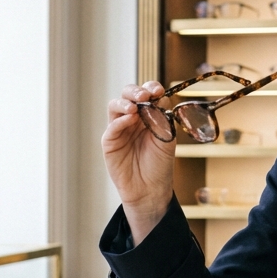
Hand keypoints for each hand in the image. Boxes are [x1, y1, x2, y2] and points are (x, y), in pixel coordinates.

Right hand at [103, 82, 176, 242]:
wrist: (151, 189)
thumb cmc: (160, 164)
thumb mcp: (167, 138)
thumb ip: (163, 118)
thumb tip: (160, 98)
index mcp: (148, 114)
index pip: (147, 94)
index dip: (151, 88)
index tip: (159, 91)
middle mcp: (132, 118)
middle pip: (128, 95)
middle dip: (135, 91)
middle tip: (144, 96)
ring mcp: (119, 129)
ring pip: (115, 106)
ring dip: (125, 103)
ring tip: (135, 108)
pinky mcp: (110, 142)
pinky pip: (112, 127)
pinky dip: (120, 121)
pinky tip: (129, 119)